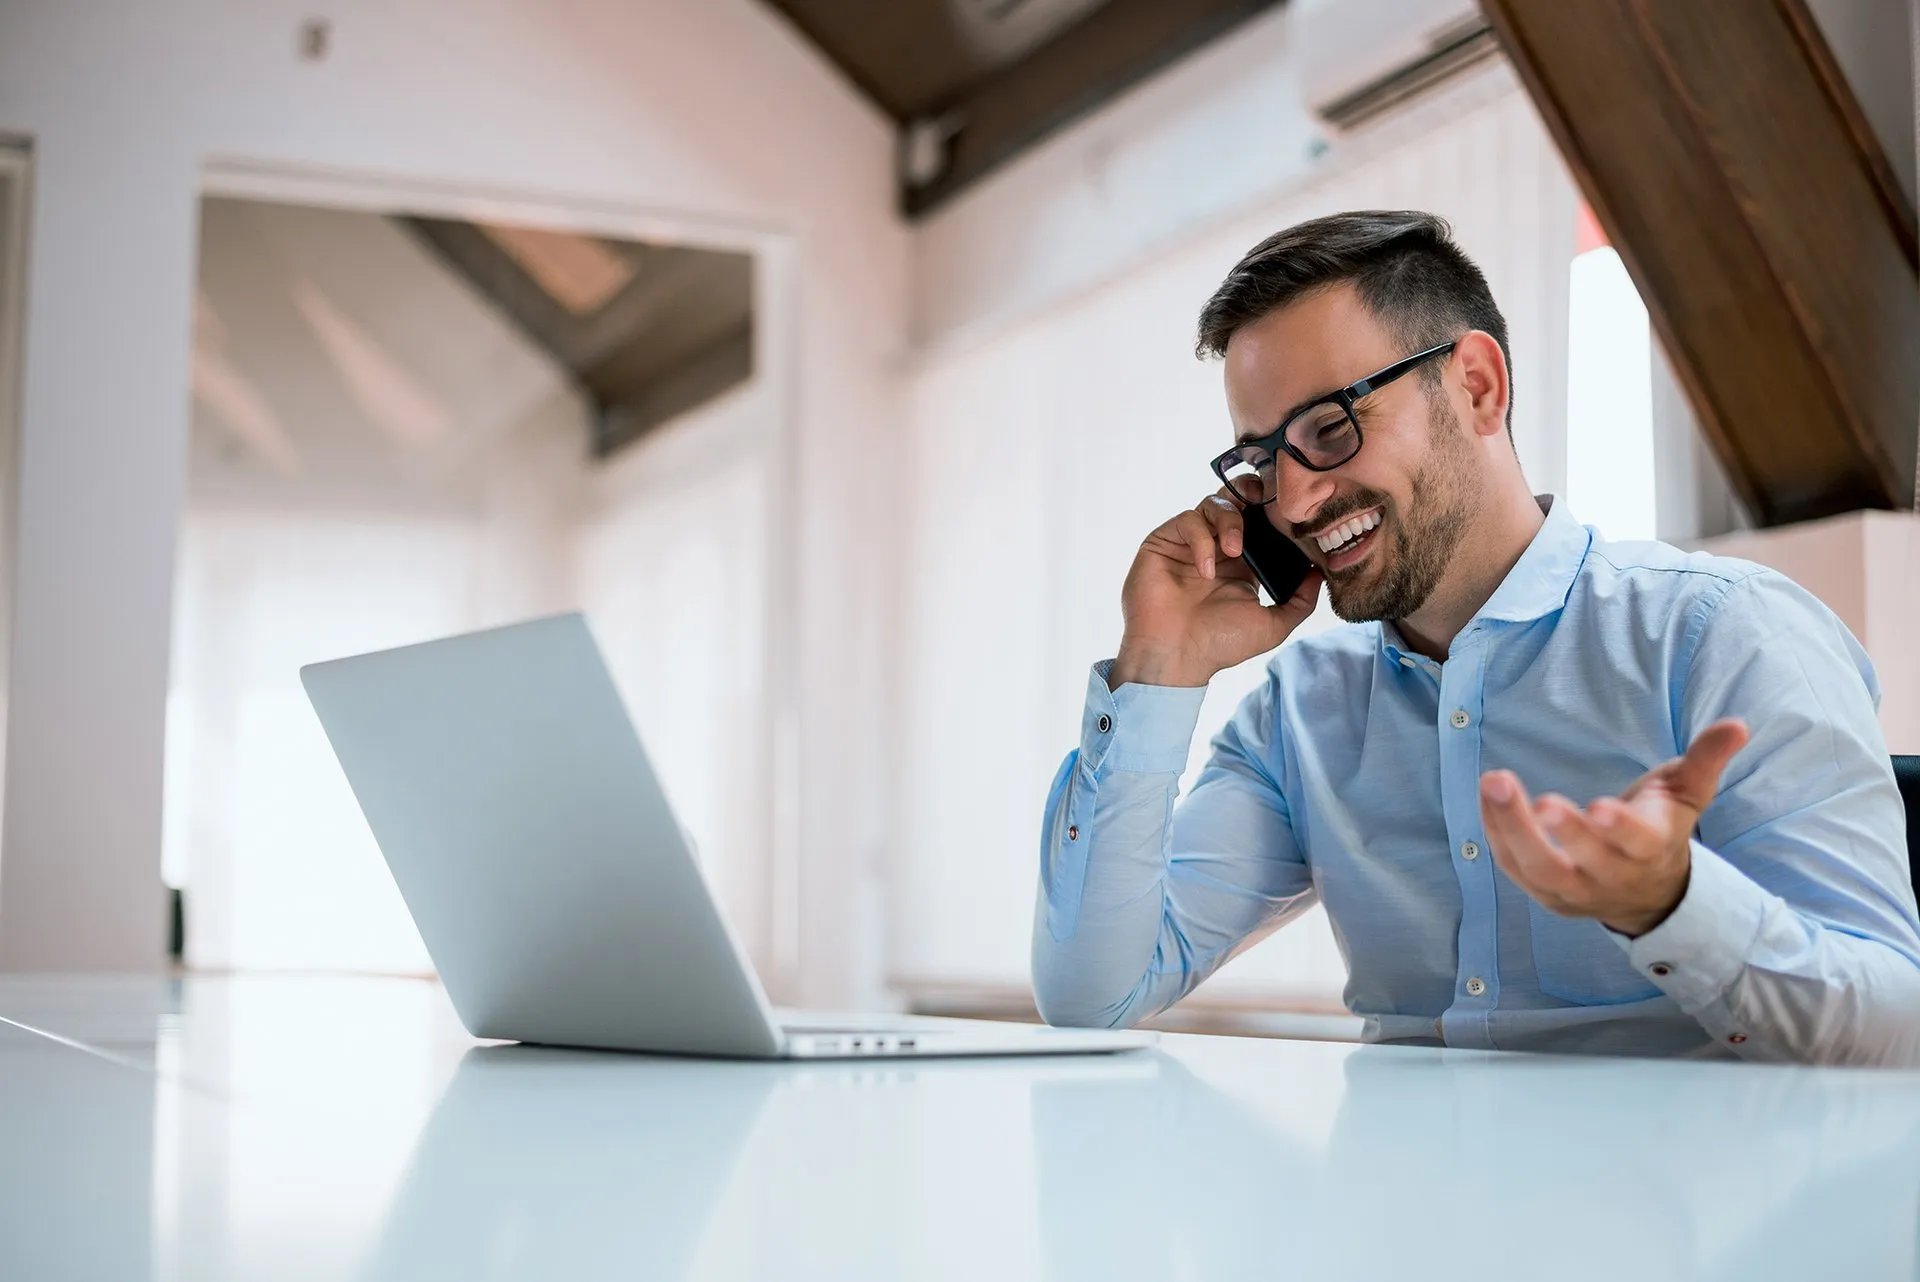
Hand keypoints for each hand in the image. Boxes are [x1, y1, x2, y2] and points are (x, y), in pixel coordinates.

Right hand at [1112, 488, 1323, 687]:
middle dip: (1252, 495)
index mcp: (1244, 562)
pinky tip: (1207, 569)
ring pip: (1214, 503)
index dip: (1274, 511)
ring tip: (1234, 550)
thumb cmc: (1219, 645)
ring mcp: (1191, 543)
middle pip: (1237, 499)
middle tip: (1265, 505)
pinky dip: (1201, 539)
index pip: (1261, 521)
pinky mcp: (1165, 541)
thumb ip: (1300, 600)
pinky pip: (1188, 520)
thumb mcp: (1272, 625)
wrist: (1176, 656)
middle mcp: (1217, 547)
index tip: (1290, 510)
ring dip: (1230, 520)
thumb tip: (1320, 573)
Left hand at [1477, 718, 1750, 936]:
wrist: (1646, 894)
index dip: (1620, 828)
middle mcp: (1613, 876)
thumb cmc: (1661, 828)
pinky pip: (1515, 868)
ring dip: (1514, 829)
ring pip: (1541, 871)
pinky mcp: (1545, 894)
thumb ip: (1706, 760)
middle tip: (1541, 799)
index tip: (1600, 806)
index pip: (1639, 843)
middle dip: (1565, 833)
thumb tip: (1737, 724)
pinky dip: (1498, 833)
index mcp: (1652, 849)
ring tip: (1495, 783)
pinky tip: (1487, 796)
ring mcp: (1576, 891)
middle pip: (1586, 862)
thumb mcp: (1687, 795)